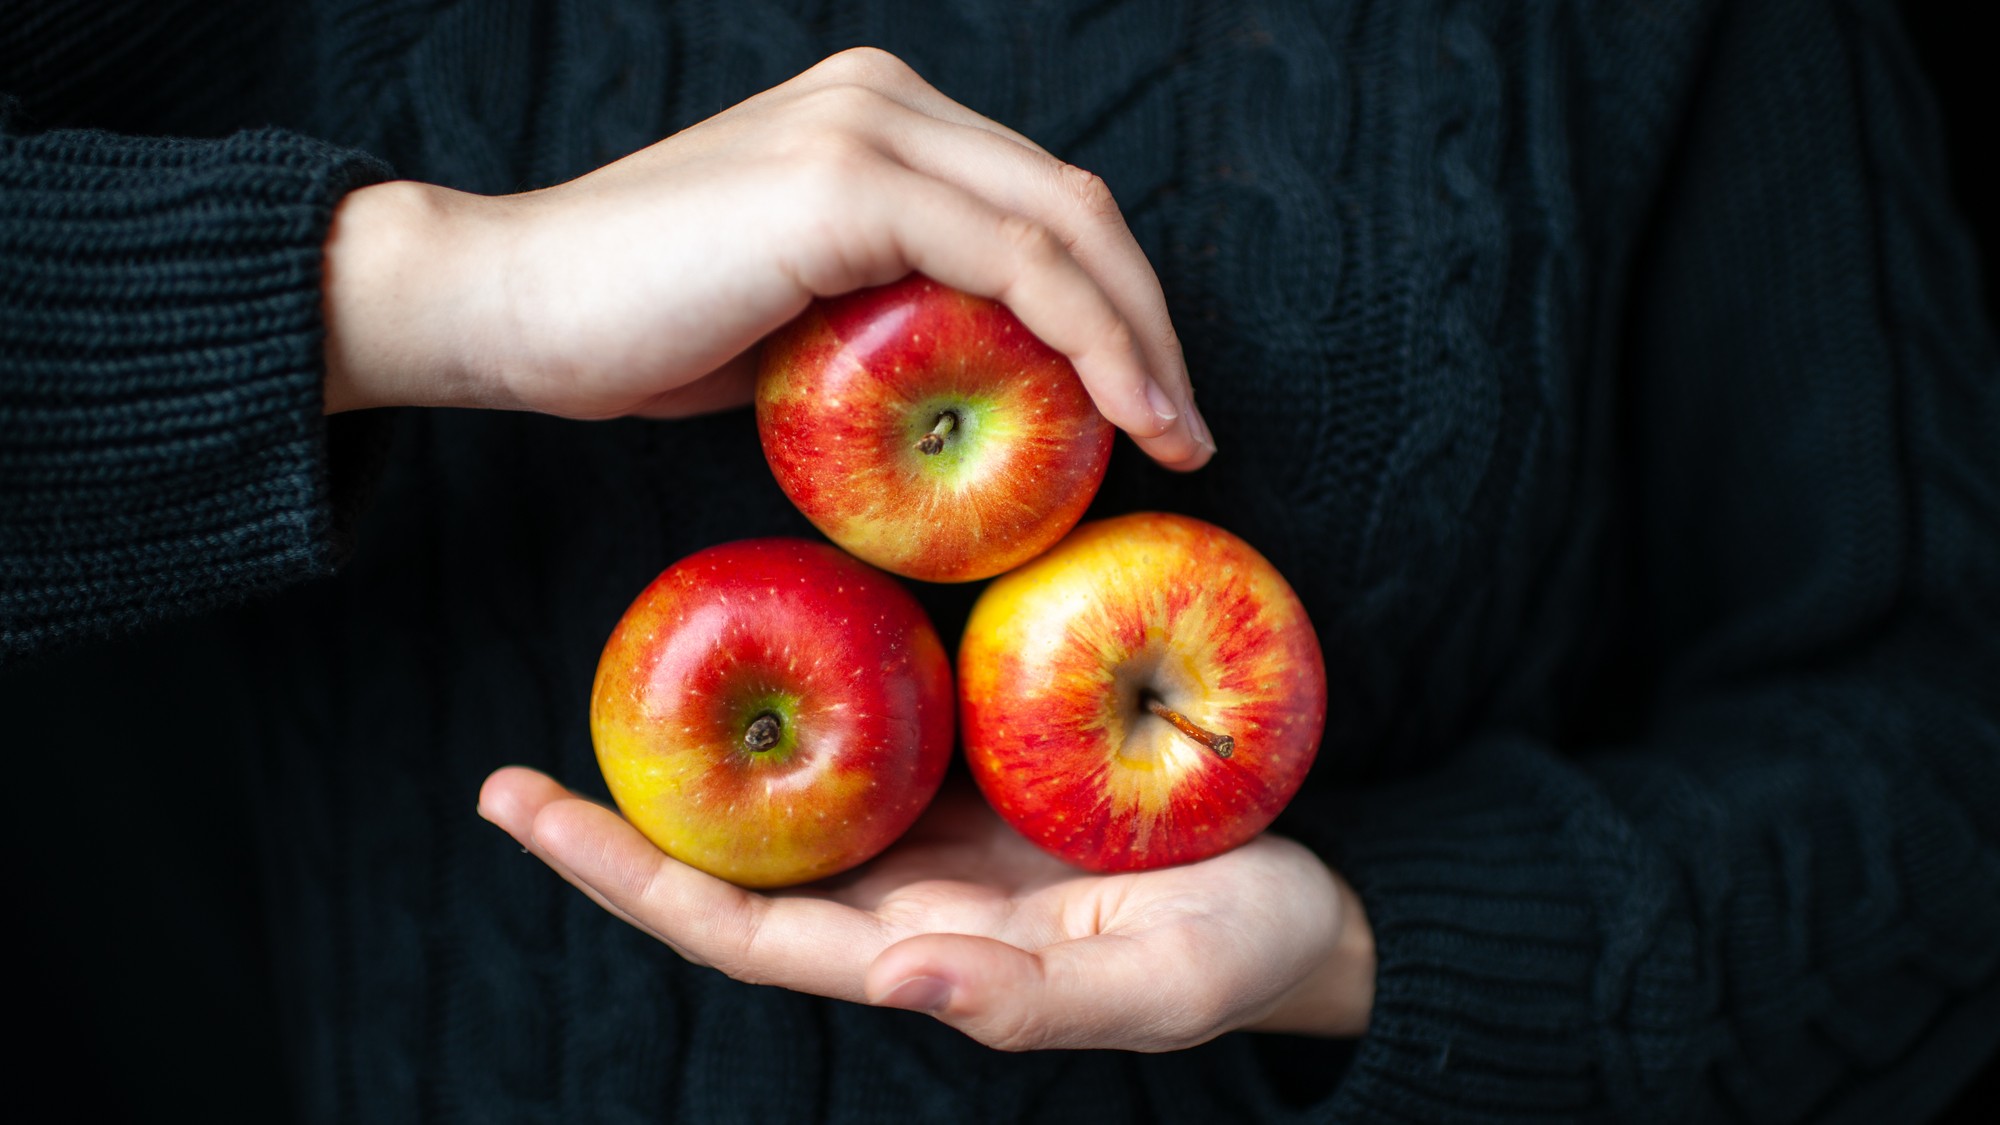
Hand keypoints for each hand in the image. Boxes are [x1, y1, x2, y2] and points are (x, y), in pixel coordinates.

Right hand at [323, 47, 1213, 468]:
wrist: (502, 308)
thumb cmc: (633, 331)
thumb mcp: (797, 317)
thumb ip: (892, 314)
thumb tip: (982, 383)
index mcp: (875, 117)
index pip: (1037, 200)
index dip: (1112, 299)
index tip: (1149, 402)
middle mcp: (883, 98)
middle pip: (1075, 203)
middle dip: (1150, 321)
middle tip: (1188, 430)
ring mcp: (866, 127)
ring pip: (1065, 225)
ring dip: (1141, 339)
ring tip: (1177, 438)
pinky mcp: (844, 182)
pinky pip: (1014, 263)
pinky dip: (1090, 342)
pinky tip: (1126, 415)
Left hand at [477, 768, 1373, 1050]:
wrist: (1315, 905)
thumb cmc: (1247, 951)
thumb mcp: (1159, 983)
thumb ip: (1030, 1000)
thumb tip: (893, 980)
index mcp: (921, 958)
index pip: (741, 932)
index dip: (633, 882)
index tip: (530, 813)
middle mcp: (902, 906)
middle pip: (730, 877)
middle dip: (618, 833)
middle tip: (507, 773)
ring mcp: (934, 845)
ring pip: (784, 814)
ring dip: (689, 773)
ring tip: (602, 705)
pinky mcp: (979, 784)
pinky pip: (865, 751)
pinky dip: (795, 716)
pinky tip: (755, 662)